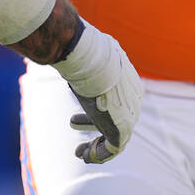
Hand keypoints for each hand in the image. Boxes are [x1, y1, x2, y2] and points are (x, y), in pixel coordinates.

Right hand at [52, 24, 142, 162]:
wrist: (92, 61)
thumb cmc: (83, 54)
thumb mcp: (84, 51)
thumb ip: (79, 53)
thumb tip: (61, 39)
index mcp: (128, 82)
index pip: (118, 101)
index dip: (97, 109)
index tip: (75, 115)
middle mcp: (133, 100)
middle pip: (118, 119)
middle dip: (95, 126)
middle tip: (74, 125)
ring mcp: (130, 115)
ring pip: (117, 139)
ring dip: (97, 148)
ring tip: (79, 152)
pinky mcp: (122, 129)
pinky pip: (113, 149)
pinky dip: (98, 155)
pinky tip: (81, 155)